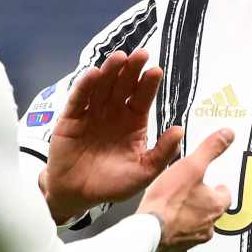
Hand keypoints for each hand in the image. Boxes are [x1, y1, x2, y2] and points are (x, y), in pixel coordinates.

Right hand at [41, 50, 183, 222]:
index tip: (155, 71)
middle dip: (131, 70)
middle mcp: (113, 113)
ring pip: (102, 87)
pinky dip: (85, 86)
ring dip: (110, 71)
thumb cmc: (112, 184)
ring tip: (119, 58)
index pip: (142, 98)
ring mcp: (92, 113)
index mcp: (133, 122)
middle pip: (123, 86)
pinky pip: (79, 99)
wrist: (77, 196)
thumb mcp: (143, 172)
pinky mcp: (71, 118)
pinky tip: (93, 74)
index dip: (148, 84)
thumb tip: (180, 130)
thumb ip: (162, 153)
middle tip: (140, 55)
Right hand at [138, 127, 234, 251]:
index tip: (215, 183)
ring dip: (190, 216)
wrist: (148, 231)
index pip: (226, 195)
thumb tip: (227, 135)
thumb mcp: (191, 165)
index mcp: (216, 205)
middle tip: (193, 192)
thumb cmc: (168, 201)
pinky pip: (181, 236)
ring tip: (177, 205)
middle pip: (212, 211)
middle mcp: (208, 225)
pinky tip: (165, 220)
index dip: (219, 187)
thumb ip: (210, 149)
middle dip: (204, 202)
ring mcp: (193, 238)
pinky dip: (176, 228)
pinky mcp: (176, 246)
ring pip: (197, 225)